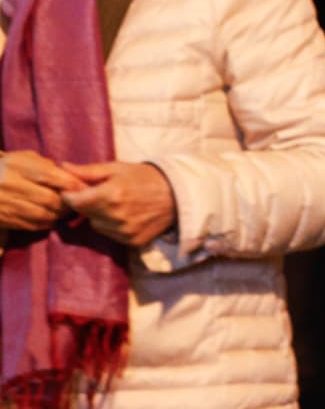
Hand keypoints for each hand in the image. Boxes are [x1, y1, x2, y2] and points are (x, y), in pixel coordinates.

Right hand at [0, 150, 85, 230]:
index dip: (71, 184)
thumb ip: (46, 165)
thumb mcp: (23, 158)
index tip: (85, 188)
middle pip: (50, 199)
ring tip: (65, 211)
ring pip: (44, 214)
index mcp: (15, 165)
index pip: (50, 176)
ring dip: (59, 215)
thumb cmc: (6, 167)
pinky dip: (47, 223)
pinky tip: (50, 218)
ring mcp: (5, 202)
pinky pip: (33, 225)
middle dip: (68, 203)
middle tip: (77, 203)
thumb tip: (71, 177)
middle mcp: (9, 183)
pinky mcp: (4, 218)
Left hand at [60, 161, 174, 246]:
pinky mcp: (134, 241)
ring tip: (113, 205)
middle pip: (84, 213)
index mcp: (110, 195)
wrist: (177, 195)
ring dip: (98, 216)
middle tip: (98, 194)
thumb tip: (62, 167)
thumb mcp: (116, 168)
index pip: (74, 201)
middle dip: (85, 203)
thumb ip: (88, 171)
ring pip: (96, 225)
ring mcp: (126, 231)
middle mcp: (116, 216)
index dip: (70, 194)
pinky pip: (111, 235)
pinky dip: (112, 226)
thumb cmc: (145, 178)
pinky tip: (124, 216)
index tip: (75, 189)